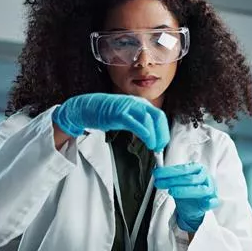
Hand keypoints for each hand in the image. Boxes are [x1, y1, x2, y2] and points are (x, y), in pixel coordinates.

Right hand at [52, 93, 168, 150]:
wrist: (88, 107)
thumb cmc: (107, 113)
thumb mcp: (128, 118)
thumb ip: (139, 125)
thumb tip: (152, 137)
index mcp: (141, 104)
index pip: (159, 116)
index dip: (163, 131)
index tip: (162, 144)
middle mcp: (137, 103)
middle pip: (157, 116)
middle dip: (161, 133)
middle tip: (160, 147)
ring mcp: (127, 107)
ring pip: (148, 119)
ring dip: (154, 134)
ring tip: (153, 146)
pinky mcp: (118, 113)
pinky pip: (134, 122)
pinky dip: (143, 131)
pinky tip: (147, 139)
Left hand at [153, 163, 218, 232]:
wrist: (194, 205)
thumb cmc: (187, 190)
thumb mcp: (178, 182)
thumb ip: (170, 176)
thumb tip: (156, 171)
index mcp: (198, 169)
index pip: (183, 169)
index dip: (169, 171)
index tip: (157, 174)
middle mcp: (205, 177)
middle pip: (190, 179)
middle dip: (172, 181)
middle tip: (159, 183)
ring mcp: (210, 189)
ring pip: (200, 190)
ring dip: (185, 191)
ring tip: (171, 191)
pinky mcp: (213, 201)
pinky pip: (213, 201)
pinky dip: (210, 202)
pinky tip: (206, 203)